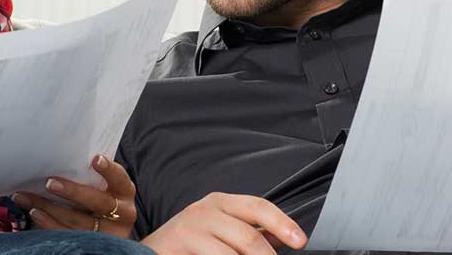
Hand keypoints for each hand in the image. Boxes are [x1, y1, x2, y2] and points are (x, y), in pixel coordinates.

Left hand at [14, 155, 137, 238]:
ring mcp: (109, 233)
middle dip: (73, 192)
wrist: (106, 229)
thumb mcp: (102, 187)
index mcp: (125, 192)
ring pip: (79, 222)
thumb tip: (60, 155)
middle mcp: (123, 213)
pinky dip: (49, 224)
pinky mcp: (95, 246)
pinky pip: (69, 236)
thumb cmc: (99, 197)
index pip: (120, 179)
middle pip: (98, 202)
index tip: (95, 159)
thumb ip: (90, 175)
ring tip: (29, 197)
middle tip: (50, 183)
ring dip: (50, 208)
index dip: (109, 170)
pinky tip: (35, 213)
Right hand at [140, 192, 305, 254]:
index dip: (282, 223)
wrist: (150, 252)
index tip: (301, 242)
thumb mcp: (222, 229)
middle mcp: (204, 210)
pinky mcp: (176, 247)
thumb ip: (251, 232)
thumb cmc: (190, 243)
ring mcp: (188, 230)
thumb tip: (287, 239)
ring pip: (231, 254)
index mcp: (221, 202)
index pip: (258, 206)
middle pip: (248, 237)